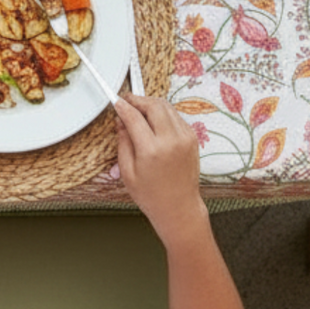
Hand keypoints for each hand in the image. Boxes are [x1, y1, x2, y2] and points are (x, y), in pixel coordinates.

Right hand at [115, 94, 205, 240]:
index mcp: (152, 150)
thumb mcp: (127, 171)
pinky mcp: (192, 140)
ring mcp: (185, 139)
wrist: (179, 208)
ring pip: (166, 107)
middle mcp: (171, 141)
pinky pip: (176, 116)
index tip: (116, 102)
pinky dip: (163, 113)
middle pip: (153, 105)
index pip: (134, 116)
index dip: (122, 106)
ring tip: (139, 110)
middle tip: (127, 102)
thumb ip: (123, 141)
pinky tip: (154, 121)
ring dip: (151, 104)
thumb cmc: (151, 195)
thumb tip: (121, 120)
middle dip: (137, 100)